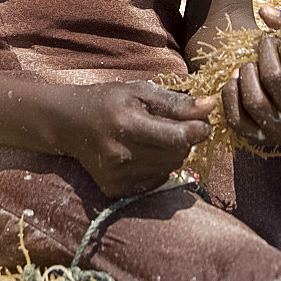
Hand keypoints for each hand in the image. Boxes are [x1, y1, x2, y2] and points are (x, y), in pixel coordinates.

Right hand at [60, 81, 213, 197]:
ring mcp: (117, 176)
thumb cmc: (108, 100)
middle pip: (176, 154)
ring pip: (169, 169)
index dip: (198, 129)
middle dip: (184, 139)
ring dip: (172, 153)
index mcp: (126, 124)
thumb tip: (211, 105)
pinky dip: (158, 166)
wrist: (69, 124)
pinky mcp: (115, 190)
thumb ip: (175, 101)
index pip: (177, 136)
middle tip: (176, 125)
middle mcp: (120, 155)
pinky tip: (143, 152)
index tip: (204, 121)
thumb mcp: (139, 91)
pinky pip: (156, 181)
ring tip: (156, 137)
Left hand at [221, 5, 280, 148]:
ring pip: (254, 99)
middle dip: (266, 53)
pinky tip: (234, 78)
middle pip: (275, 80)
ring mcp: (276, 132)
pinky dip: (230, 92)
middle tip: (264, 41)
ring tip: (249, 62)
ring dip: (246, 72)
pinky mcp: (252, 136)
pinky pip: (234, 116)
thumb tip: (264, 11)